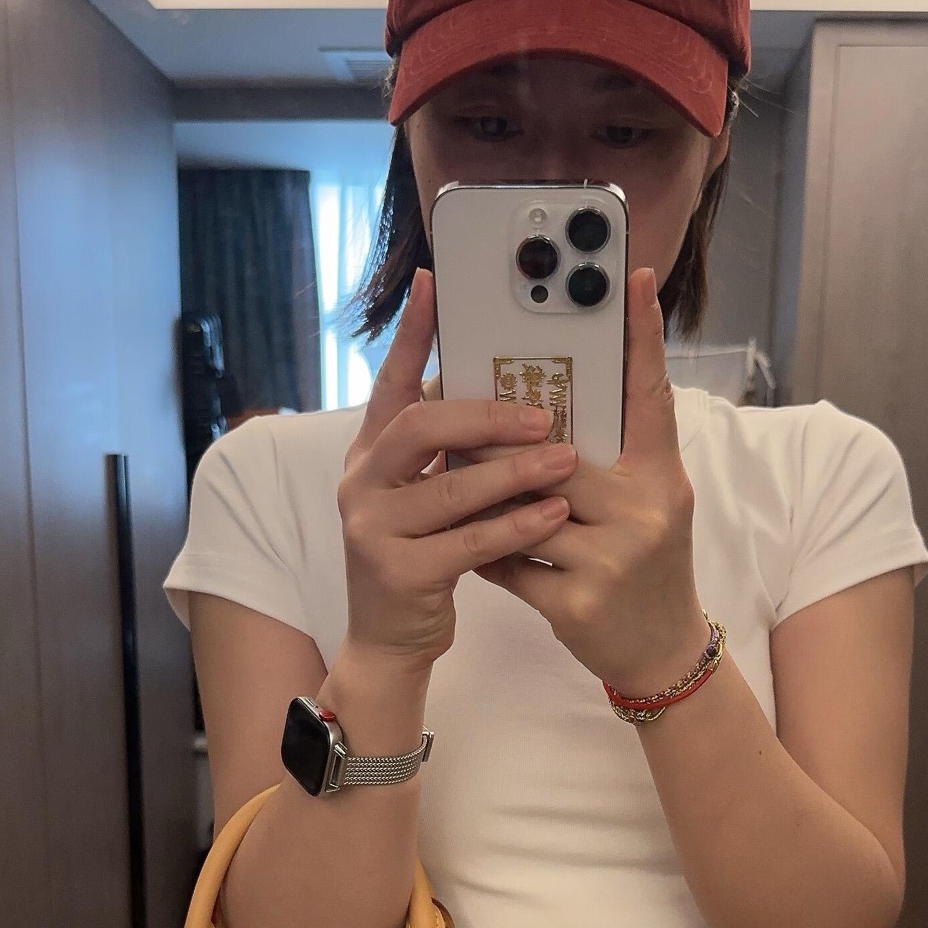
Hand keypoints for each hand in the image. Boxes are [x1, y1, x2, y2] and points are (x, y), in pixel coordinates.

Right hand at [338, 268, 577, 669]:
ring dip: (513, 471)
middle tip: (541, 411)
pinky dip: (515, 527)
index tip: (437, 285)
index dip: (413, 334)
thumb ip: (453, 451)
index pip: (391, 381)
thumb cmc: (425, 558)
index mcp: (372, 452)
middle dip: (484, 413)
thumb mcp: (430, 495)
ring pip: (450, 487)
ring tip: (564, 459)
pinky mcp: (399, 573)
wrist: (390, 642)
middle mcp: (363, 482)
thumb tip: (515, 394)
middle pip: (419, 425)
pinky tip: (553, 514)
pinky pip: (468, 542)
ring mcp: (374, 528)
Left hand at [471, 266, 710, 695]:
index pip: (652, 395)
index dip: (643, 337)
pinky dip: (488, 552)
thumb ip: (613, 453)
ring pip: (522, 508)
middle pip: (555, 454)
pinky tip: (473, 546)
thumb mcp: (649, 501)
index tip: (634, 280)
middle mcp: (645, 512)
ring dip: (483, 494)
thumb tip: (547, 402)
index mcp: (663, 477)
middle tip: (458, 409)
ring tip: (457, 477)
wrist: (662, 653)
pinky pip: (510, 564)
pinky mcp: (577, 605)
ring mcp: (612, 560)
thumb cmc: (646, 564)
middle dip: (501, 438)